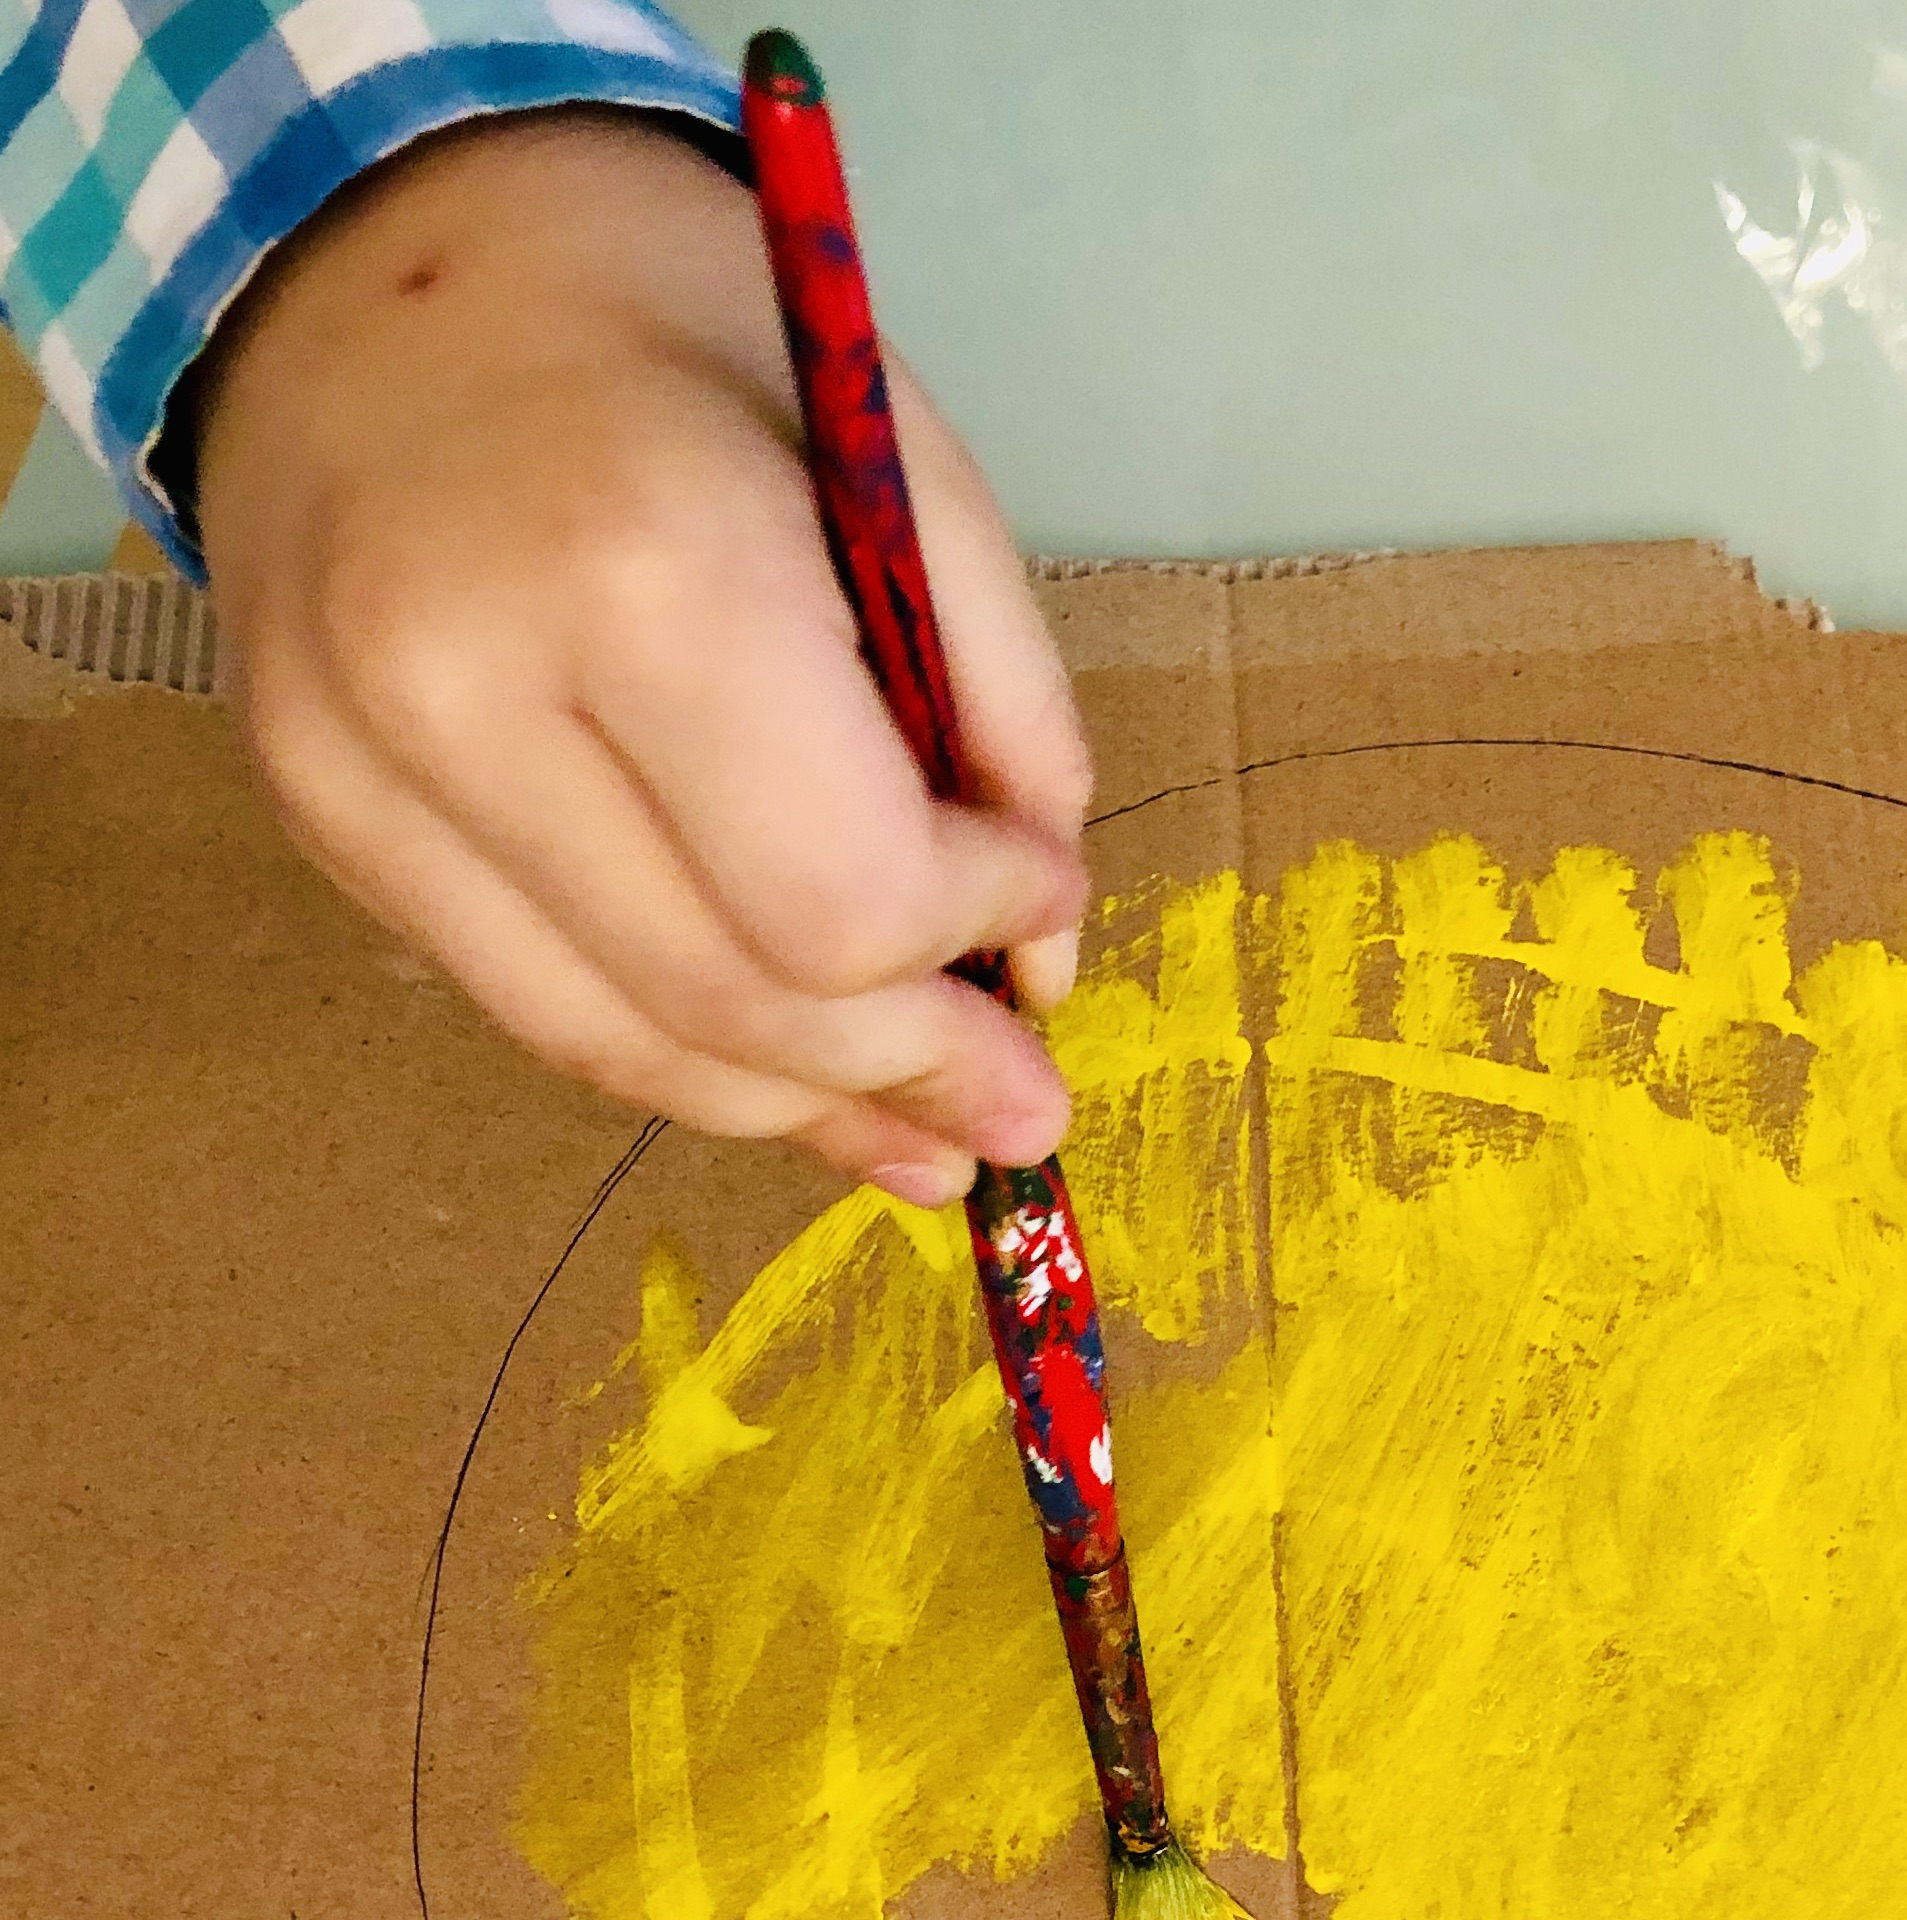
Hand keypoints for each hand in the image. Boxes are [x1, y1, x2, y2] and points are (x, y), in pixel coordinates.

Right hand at [193, 111, 1090, 1203]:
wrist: (365, 251)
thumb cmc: (673, 329)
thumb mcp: (900, 465)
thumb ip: (1001, 711)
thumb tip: (1042, 953)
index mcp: (640, 573)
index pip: (841, 895)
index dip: (973, 929)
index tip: (1043, 900)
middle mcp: (464, 692)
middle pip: (736, 997)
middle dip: (913, 1070)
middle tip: (1027, 1110)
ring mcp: (360, 772)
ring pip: (626, 1042)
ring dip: (808, 1110)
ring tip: (934, 1139)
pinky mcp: (321, 821)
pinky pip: (535, 1001)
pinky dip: (688, 1055)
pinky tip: (799, 1086)